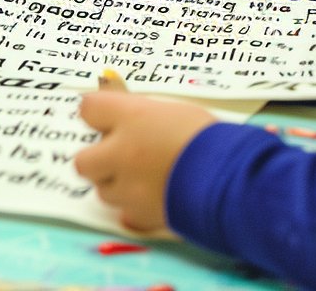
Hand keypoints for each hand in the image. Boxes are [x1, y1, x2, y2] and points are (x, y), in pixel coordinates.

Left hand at [76, 92, 216, 232]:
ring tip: (145, 174)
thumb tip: (115, 99)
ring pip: (103, 189)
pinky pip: (124, 212)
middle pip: (83, 160)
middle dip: (97, 157)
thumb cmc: (207, 136)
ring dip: (117, 182)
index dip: (97, 112)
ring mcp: (128, 189)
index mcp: (130, 118)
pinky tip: (153, 195)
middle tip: (119, 152)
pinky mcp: (140, 216)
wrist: (232, 179)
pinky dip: (133, 205)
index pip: (88, 109)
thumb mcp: (173, 110)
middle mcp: (121, 154)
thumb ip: (140, 111)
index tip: (107, 115)